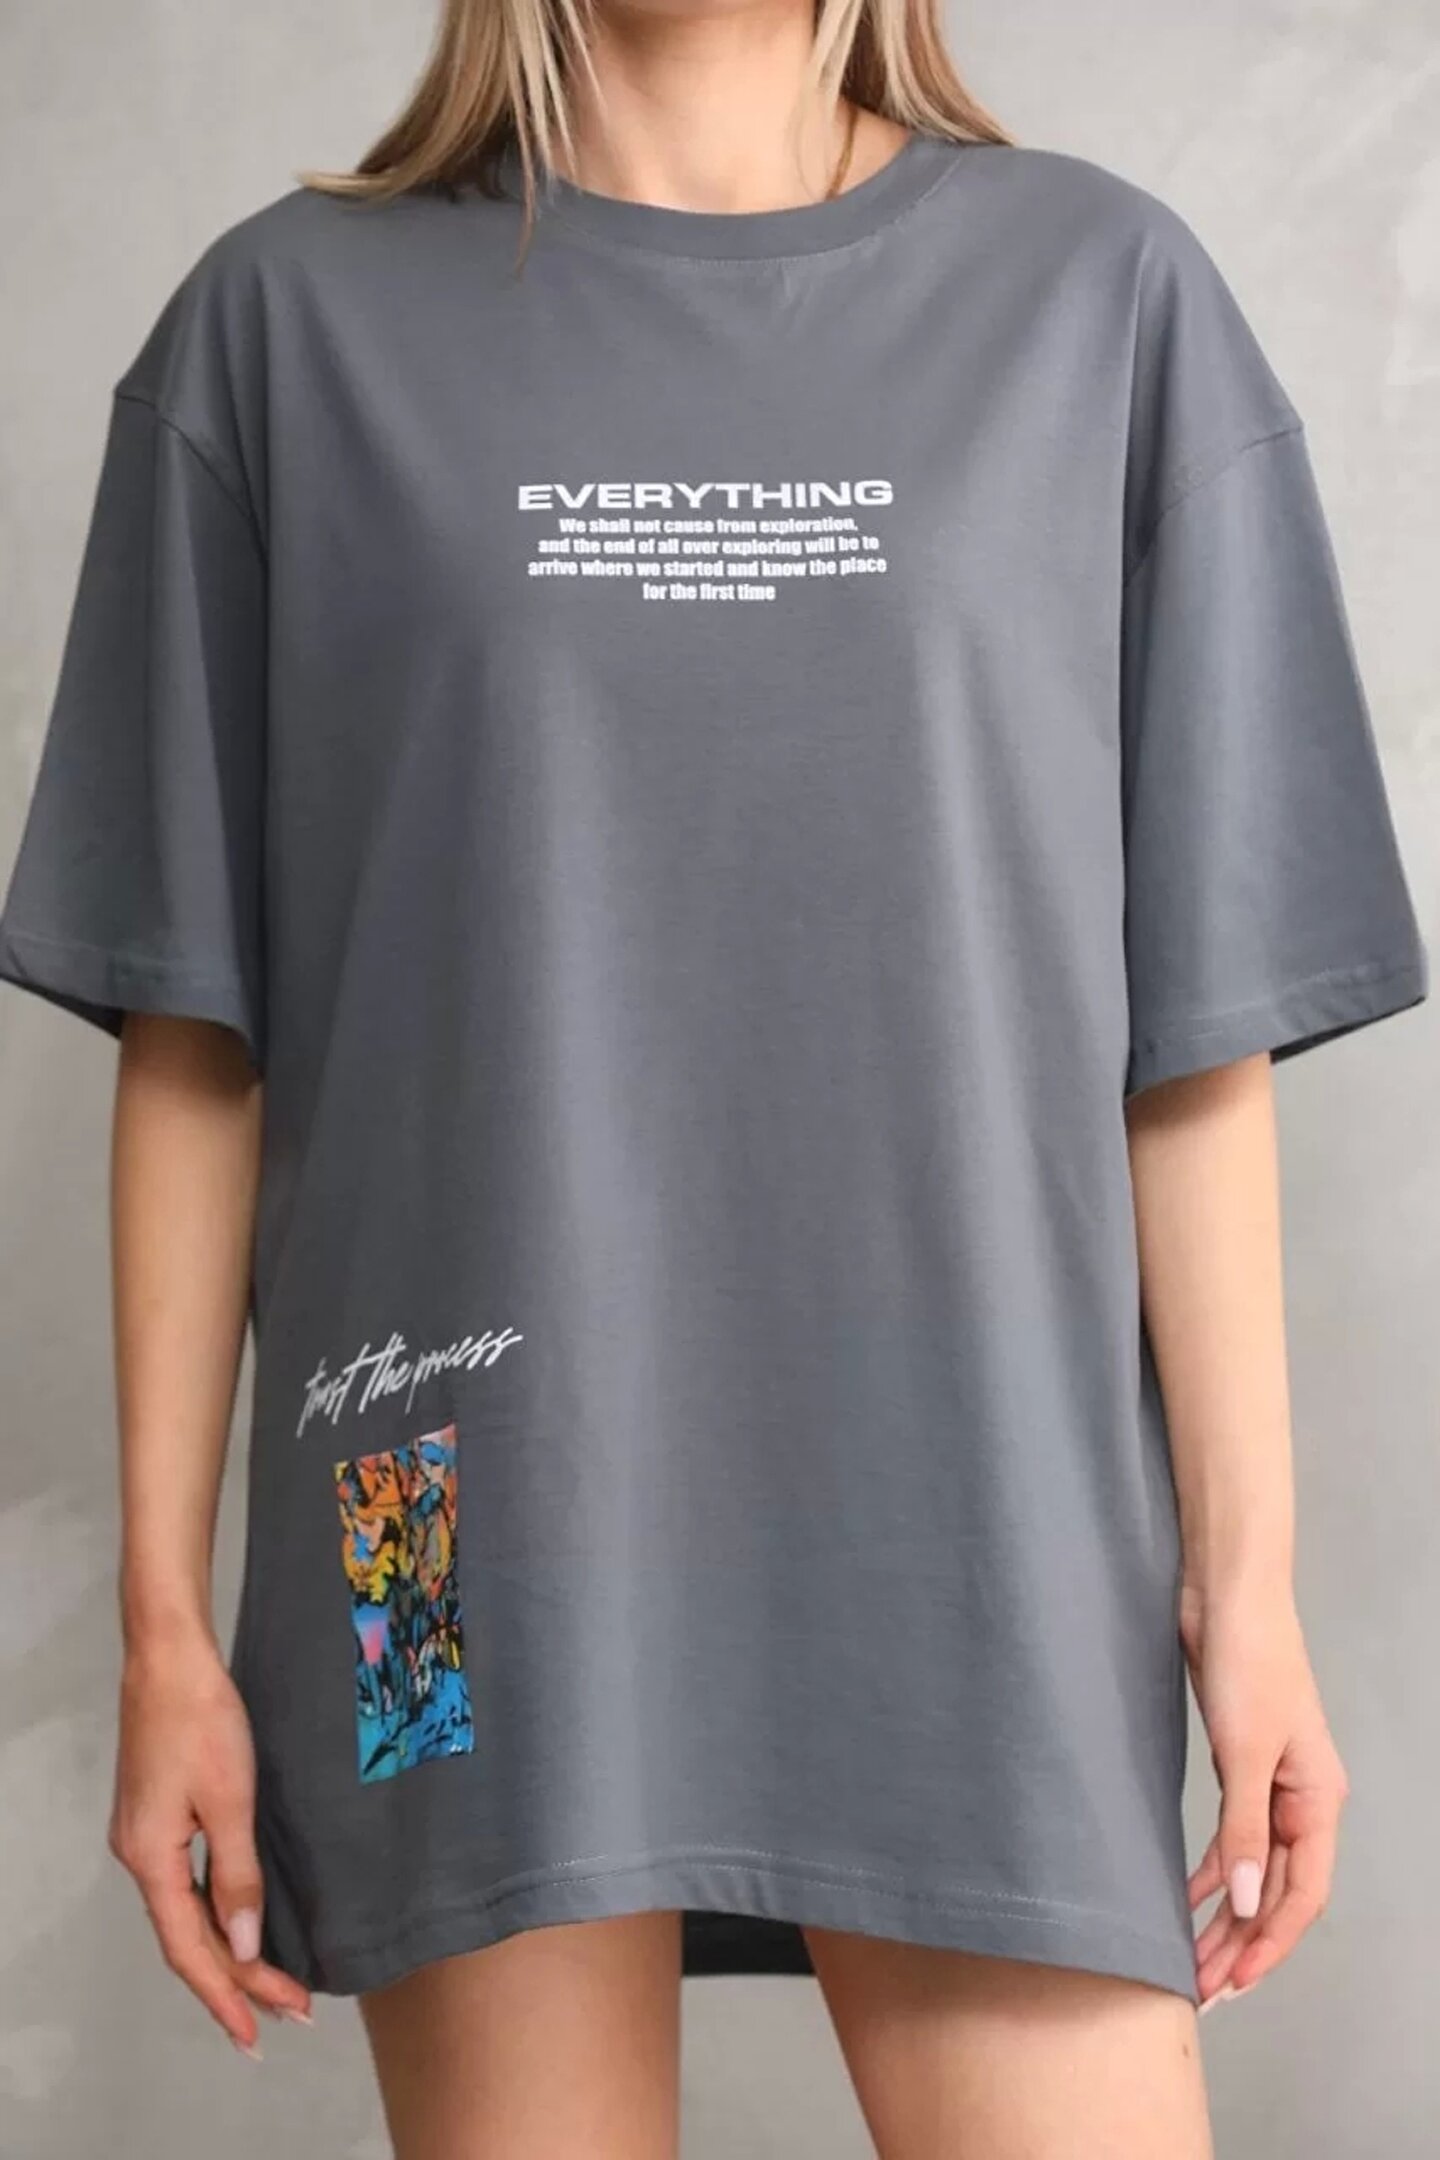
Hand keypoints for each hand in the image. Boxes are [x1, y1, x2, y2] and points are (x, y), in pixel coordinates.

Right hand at [109, 1632, 312, 2054]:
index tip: (263, 2032)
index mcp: (151, 1859)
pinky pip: (186, 1884)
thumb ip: (237, 1875)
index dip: (227, 1994)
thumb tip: (241, 1945)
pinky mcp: (156, 1816)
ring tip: (270, 1987)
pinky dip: (215, 1913)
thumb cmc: (203, 1721)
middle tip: (288, 2014)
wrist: (170, 1658)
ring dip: (227, 1951)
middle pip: (187, 1938)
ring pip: (186, 1913)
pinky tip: (238, 1925)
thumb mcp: (229, 1799)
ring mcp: (145, 1836)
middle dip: (236, 1980)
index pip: (189, 1950)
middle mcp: (139, 1857)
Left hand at [1180, 1582, 1347, 2009]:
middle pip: (1275, 1890)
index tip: (1234, 1984)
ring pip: (1251, 1868)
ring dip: (1225, 1914)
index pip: (1301, 1895)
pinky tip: (1185, 1895)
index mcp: (1318, 1799)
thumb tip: (1242, 1902)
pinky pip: (1231, 1835)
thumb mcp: (1245, 1752)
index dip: (1269, 1944)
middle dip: (1241, 1942)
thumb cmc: (1249, 1660)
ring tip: (1191, 1958)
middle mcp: (1301, 1799)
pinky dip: (1210, 1868)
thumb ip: (1243, 1830)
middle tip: (1201, 1989)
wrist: (1225, 1594)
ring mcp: (1269, 1782)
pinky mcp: (1237, 1763)